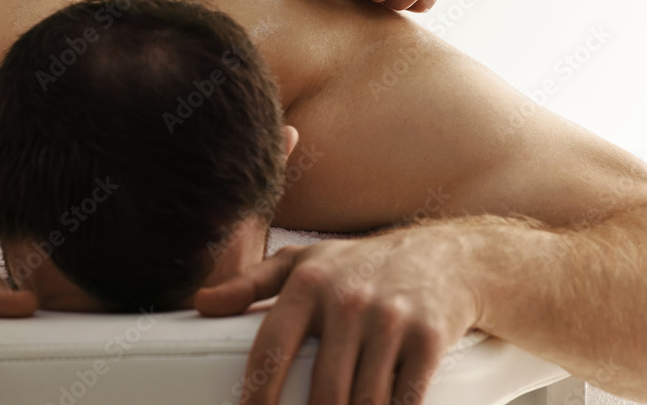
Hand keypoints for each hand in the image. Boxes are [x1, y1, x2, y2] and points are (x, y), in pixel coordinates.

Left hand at [194, 231, 477, 404]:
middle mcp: (349, 300)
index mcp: (309, 284)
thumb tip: (201, 302)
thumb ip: (252, 283)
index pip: (271, 350)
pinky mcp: (429, 338)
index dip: (256, 397)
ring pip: (365, 404)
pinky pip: (405, 401)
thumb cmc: (361, 265)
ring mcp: (391, 320)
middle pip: (323, 393)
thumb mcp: (306, 262)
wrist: (445, 256)